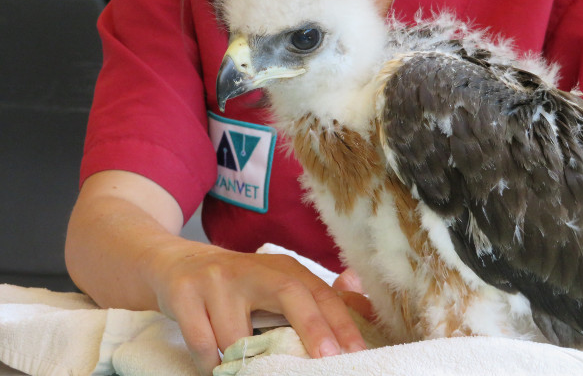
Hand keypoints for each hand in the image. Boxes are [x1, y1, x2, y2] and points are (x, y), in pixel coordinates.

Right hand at [144, 243, 366, 374]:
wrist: (173, 263)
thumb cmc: (234, 285)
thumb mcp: (272, 285)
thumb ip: (312, 298)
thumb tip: (363, 307)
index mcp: (279, 267)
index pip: (317, 291)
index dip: (340, 321)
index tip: (356, 351)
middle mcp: (250, 268)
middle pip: (289, 292)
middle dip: (312, 327)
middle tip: (328, 360)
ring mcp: (216, 278)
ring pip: (237, 335)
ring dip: (242, 360)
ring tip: (243, 364)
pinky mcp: (184, 293)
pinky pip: (203, 343)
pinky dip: (211, 363)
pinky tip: (214, 362)